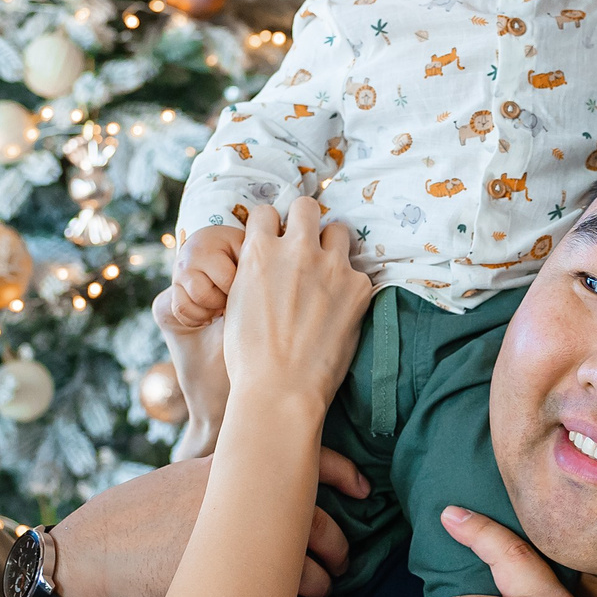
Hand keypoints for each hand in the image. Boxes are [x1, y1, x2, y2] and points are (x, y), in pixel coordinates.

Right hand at [47, 448, 368, 596]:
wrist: (92, 554)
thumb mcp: (186, 477)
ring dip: (319, 587)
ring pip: (309, 572)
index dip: (346, 475)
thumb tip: (278, 495)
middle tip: (339, 563)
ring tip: (315, 594)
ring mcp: (235, 545)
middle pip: (321, 525)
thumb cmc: (138, 517)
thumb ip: (232, 481)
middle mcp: (243, 501)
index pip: (312, 459)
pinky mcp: (227, 587)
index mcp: (237, 468)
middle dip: (339, 549)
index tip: (363, 492)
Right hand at [166, 224, 245, 328]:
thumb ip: (251, 262)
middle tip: (233, 300)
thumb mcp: (243, 248)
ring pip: (188, 306)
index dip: (238, 291)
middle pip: (204, 296)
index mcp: (208, 249)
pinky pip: (180, 311)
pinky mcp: (173, 289)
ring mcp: (178, 276)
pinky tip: (209, 315)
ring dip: (208, 313)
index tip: (247, 291)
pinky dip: (195, 318)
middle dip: (222, 304)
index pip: (225, 280)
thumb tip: (261, 288)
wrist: (207, 241)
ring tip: (221, 308)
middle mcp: (188, 262)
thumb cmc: (232, 248)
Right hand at [217, 201, 369, 410]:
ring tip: (326, 273)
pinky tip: (340, 309)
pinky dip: (350, 286)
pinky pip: (358, 272)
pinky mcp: (358, 288)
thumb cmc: (249, 358)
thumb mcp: (238, 301)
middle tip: (305, 246)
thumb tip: (264, 261)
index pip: (265, 212)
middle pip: (306, 206)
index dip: (270, 227)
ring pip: (338, 231)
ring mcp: (331, 266)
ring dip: (332, 247)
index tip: (274, 241)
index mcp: (259, 251)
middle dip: (304, 221)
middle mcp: (296, 249)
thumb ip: (254, 271)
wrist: (281, 389)